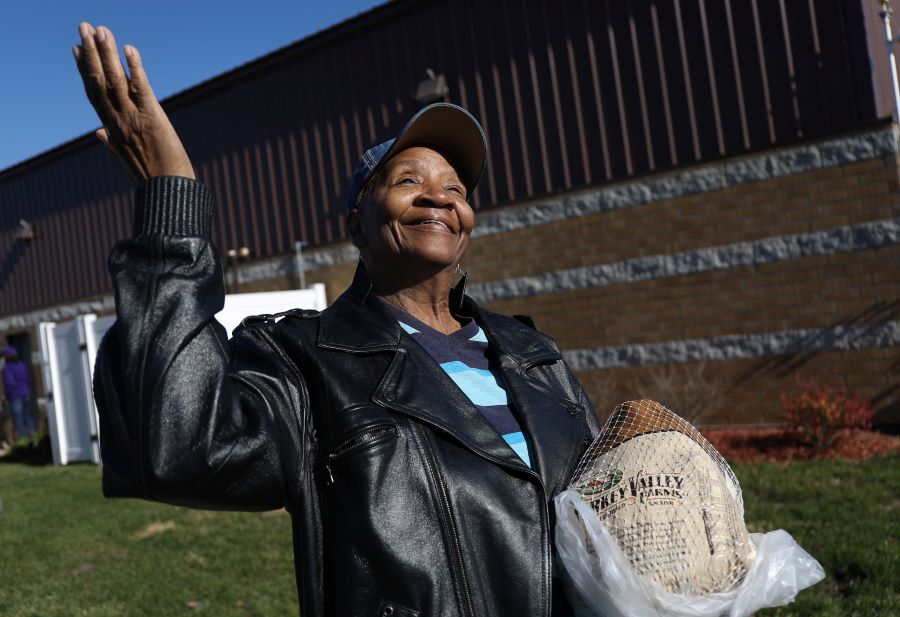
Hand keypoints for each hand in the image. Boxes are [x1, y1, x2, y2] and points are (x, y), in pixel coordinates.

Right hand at [73, 23, 194, 181]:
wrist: (168, 191)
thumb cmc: (152, 176)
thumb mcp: (125, 158)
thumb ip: (110, 143)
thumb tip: (98, 134)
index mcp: (111, 128)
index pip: (93, 93)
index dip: (84, 69)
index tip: (77, 48)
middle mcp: (118, 121)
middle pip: (99, 81)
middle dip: (91, 52)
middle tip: (83, 26)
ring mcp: (133, 119)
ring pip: (115, 81)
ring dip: (107, 54)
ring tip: (100, 30)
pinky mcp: (152, 119)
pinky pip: (141, 90)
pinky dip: (135, 69)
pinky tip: (129, 49)